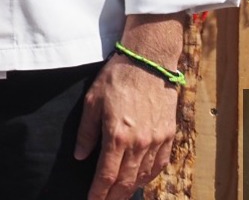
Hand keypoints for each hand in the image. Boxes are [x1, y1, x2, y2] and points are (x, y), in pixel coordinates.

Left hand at [74, 54, 177, 199]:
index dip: (99, 193)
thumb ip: (86, 132)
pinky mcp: (169, 134)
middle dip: (114, 196)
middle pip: (126, 181)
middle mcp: (139, 143)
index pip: (106, 175)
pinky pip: (160, 164)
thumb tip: (80, 156)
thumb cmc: (116, 78)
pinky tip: (142, 179)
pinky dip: (150, 176)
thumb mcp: (92, 101)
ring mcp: (157, 140)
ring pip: (144, 176)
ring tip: (120, 195)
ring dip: (132, 189)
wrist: (148, 61)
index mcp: (117, 136)